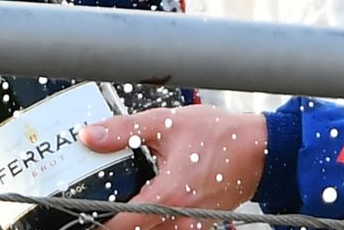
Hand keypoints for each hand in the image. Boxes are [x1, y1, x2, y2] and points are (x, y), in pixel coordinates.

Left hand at [81, 106, 267, 229]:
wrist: (260, 149)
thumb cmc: (220, 135)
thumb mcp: (166, 123)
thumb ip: (124, 130)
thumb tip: (90, 136)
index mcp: (168, 195)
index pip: (121, 224)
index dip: (99, 222)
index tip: (84, 215)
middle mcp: (180, 218)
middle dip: (117, 223)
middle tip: (101, 209)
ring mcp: (192, 226)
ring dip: (138, 223)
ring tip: (125, 205)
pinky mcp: (200, 226)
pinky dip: (156, 223)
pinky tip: (150, 206)